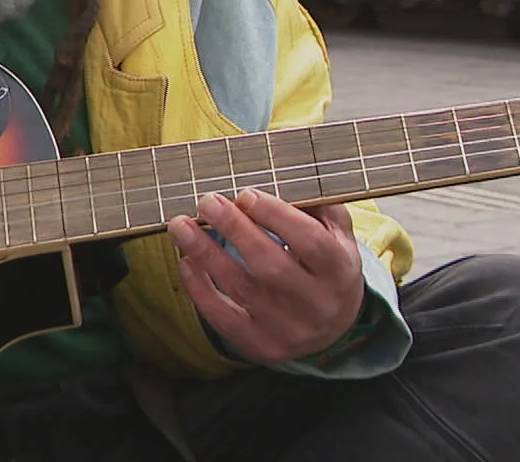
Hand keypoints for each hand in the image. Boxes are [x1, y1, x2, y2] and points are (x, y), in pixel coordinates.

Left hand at [168, 189, 364, 363]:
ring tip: (181, 226)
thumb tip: (278, 173)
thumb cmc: (328, 268)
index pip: (310, 243)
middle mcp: (316, 304)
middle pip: (271, 267)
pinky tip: (187, 262)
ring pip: (242, 290)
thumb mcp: (337, 235)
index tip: (245, 194)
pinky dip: (201, 290)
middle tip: (206, 202)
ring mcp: (287, 329)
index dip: (276, 216)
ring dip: (207, 254)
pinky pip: (224, 319)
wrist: (334, 329)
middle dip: (235, 230)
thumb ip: (315, 205)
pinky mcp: (261, 346)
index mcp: (338, 271)